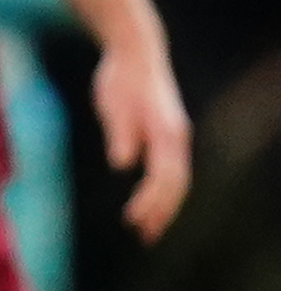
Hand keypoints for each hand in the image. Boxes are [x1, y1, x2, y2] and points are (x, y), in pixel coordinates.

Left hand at [96, 38, 193, 235]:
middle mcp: (177, 137)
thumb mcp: (113, 105)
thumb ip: (121, 134)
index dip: (151, 201)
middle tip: (144, 237)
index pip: (164, 176)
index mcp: (166, 132)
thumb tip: (122, 163)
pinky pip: (169, 170)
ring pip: (176, 180)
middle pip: (176, 184)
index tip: (134, 220)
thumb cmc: (121, 79)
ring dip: (163, 206)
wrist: (136, 53)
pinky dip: (161, 191)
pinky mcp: (167, 136)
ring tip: (146, 230)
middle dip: (162, 212)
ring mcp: (175, 137)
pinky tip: (148, 204)